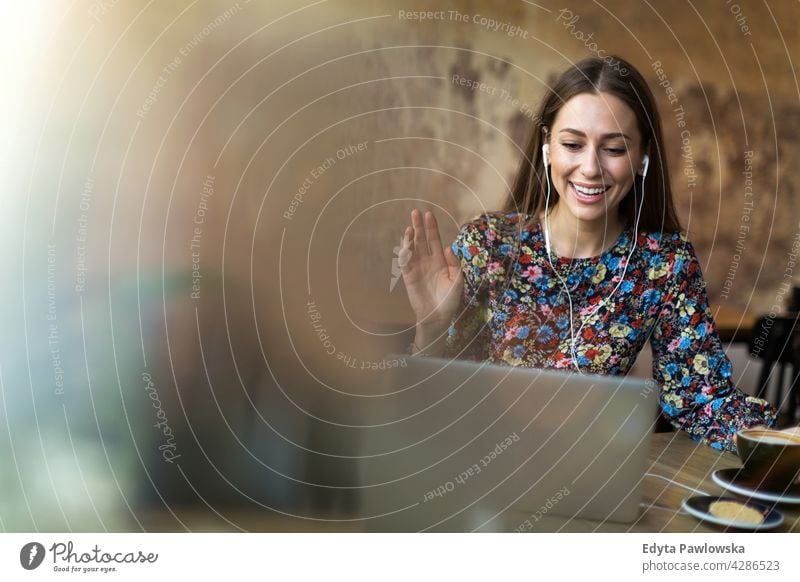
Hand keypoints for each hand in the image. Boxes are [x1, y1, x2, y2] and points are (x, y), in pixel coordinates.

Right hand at [400, 209, 463, 331]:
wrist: (438, 316)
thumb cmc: (449, 300)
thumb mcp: (457, 280)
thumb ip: (454, 264)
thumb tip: (447, 247)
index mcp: (440, 260)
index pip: (434, 240)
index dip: (431, 227)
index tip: (429, 214)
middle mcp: (427, 261)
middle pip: (422, 240)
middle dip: (419, 226)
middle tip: (415, 212)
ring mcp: (417, 267)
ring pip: (412, 248)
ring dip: (410, 237)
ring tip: (410, 226)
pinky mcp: (408, 276)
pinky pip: (405, 262)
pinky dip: (404, 252)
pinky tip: (406, 243)